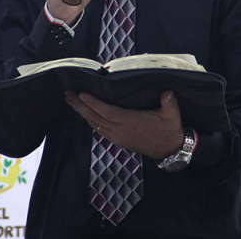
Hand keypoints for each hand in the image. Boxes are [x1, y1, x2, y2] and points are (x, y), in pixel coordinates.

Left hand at [65, 90, 184, 160]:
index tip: (82, 94)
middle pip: (96, 118)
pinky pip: (100, 130)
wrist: (170, 149)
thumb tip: (167, 92)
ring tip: (71, 101)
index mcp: (131, 122)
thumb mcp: (172, 114)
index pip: (108, 112)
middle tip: (67, 94)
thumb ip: (169, 102)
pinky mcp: (119, 140)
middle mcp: (121, 130)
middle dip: (80, 106)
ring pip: (95, 124)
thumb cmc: (170, 129)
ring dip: (82, 112)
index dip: (94, 103)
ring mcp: (118, 137)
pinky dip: (90, 120)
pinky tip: (85, 114)